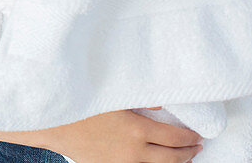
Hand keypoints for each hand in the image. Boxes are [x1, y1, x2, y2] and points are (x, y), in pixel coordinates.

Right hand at [50, 107, 202, 162]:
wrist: (53, 124)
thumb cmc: (80, 105)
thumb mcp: (112, 96)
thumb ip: (140, 98)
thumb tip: (163, 104)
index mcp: (137, 130)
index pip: (175, 137)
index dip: (190, 137)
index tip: (198, 135)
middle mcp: (134, 151)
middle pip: (173, 157)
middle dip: (188, 152)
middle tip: (196, 147)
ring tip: (182, 158)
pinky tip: (154, 162)